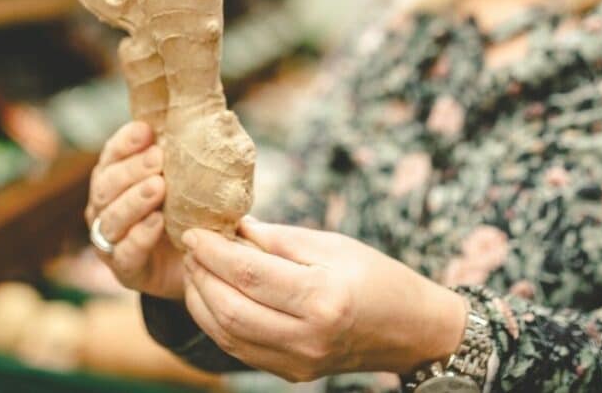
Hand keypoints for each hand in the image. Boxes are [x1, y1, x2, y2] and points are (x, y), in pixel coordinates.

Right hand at [85, 121, 183, 299]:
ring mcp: (110, 240)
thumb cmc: (187, 212)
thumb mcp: (187, 182)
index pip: (112, 156)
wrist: (194, 262)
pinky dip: (140, 236)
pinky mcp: (124, 269)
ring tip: (159, 187)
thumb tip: (207, 124)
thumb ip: (185, 158)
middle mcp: (105, 208)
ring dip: (134, 201)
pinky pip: (125, 253)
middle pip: (106, 185)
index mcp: (115, 179)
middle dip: (132, 170)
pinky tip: (158, 222)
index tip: (146, 130)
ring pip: (111, 218)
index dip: (125, 142)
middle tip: (158, 159)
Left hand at [180, 218, 466, 382]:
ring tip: (196, 269)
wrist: (410, 330)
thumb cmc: (377, 277)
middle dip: (200, 275)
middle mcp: (308, 336)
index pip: (249, 274)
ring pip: (226, 334)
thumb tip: (232, 227)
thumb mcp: (334, 245)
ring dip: (201, 300)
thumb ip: (279, 239)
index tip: (193, 231)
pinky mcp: (290, 373)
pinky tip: (211, 296)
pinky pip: (238, 349)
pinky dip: (216, 322)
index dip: (213, 252)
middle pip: (229, 308)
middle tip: (191, 248)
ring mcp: (298, 362)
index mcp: (323, 297)